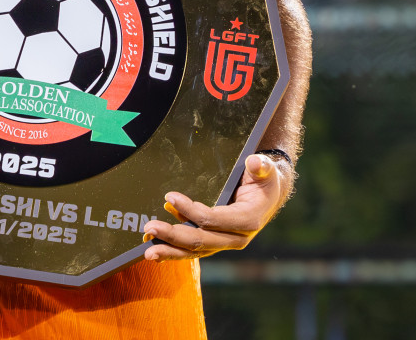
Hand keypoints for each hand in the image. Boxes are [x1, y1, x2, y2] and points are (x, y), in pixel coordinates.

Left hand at [142, 153, 292, 260]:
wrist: (267, 197)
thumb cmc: (264, 181)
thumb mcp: (266, 171)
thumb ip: (262, 166)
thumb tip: (255, 162)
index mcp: (248, 220)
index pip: (213, 219)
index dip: (190, 210)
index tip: (169, 198)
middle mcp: (237, 238)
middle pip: (201, 240)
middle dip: (174, 235)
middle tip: (151, 227)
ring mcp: (225, 243)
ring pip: (195, 251)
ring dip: (170, 250)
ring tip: (148, 252)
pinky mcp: (215, 244)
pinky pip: (194, 252)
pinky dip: (174, 252)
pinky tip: (156, 253)